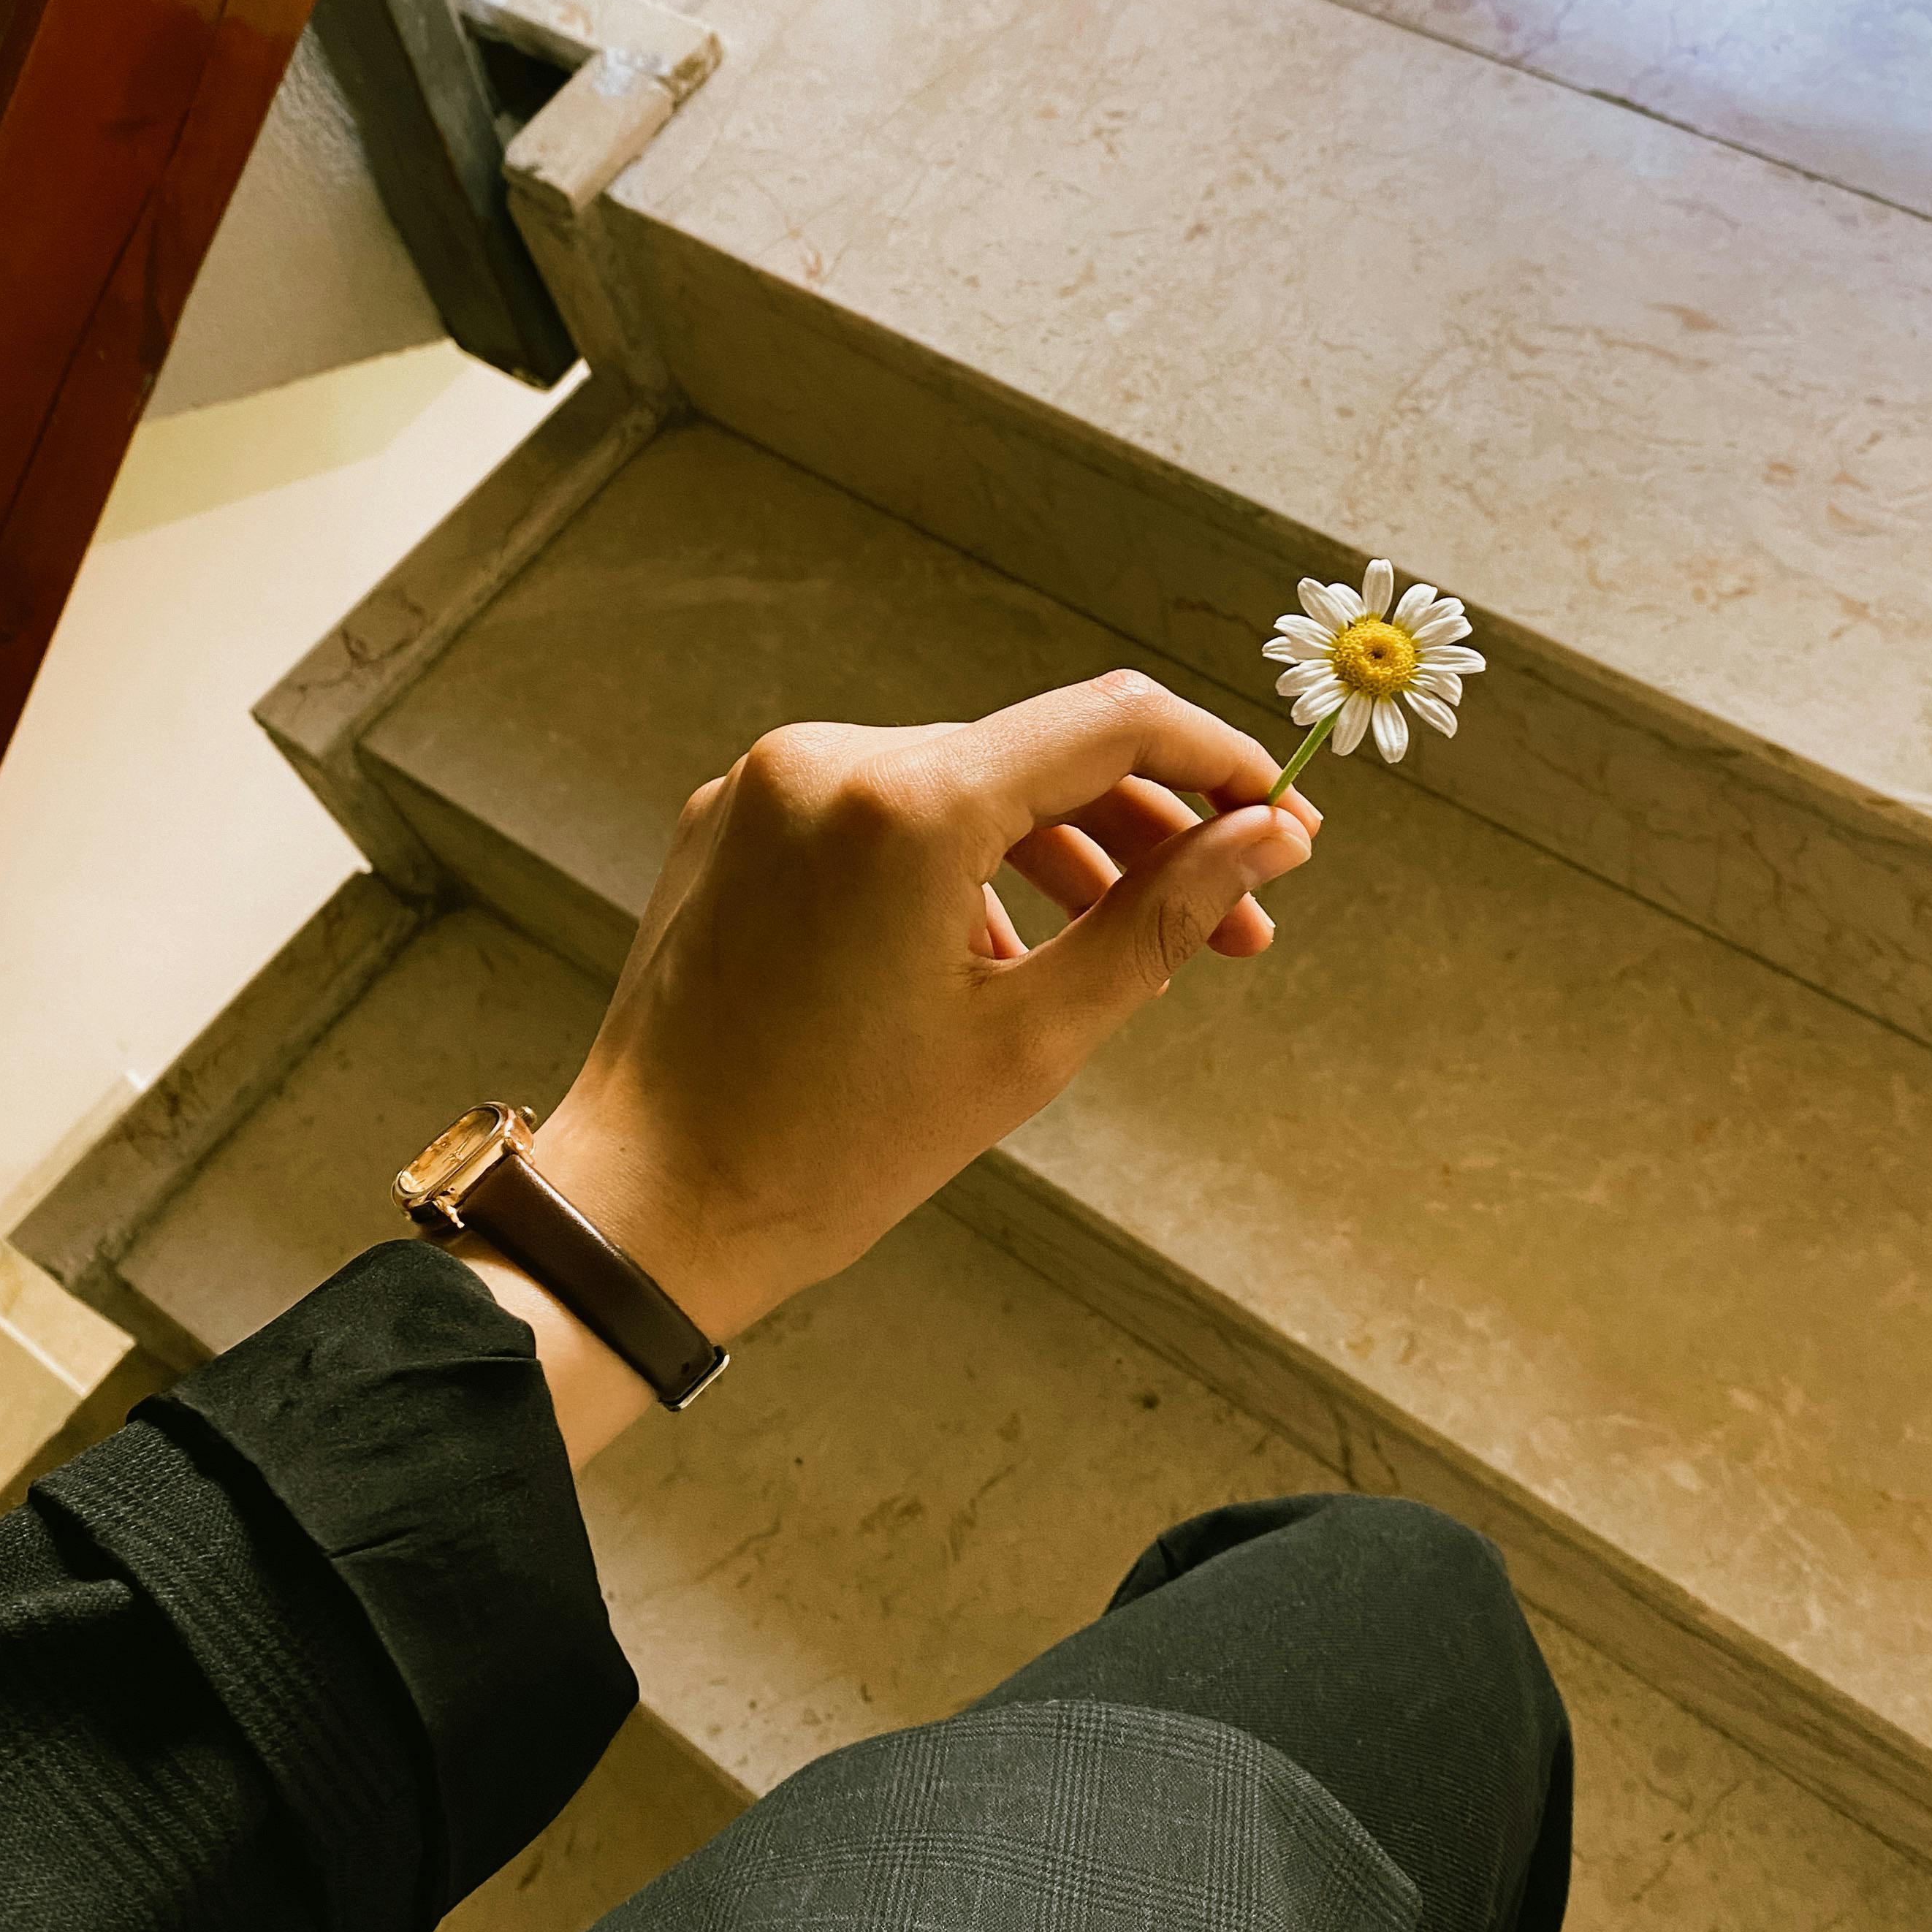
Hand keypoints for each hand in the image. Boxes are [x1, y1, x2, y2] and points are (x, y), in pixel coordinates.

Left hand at [524, 671, 1314, 1378]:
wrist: (649, 1207)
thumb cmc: (834, 1148)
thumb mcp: (1031, 1041)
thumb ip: (1162, 921)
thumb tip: (1267, 839)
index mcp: (905, 802)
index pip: (1110, 723)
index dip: (1216, 764)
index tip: (1283, 825)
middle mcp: (828, 759)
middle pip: (1038, 754)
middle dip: (1146, 833)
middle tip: (1235, 920)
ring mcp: (768, 783)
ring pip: (962, 782)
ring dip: (1057, 853)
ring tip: (1124, 950)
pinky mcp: (734, 820)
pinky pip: (881, 813)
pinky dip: (957, 864)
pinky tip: (995, 958)